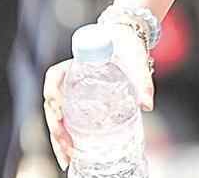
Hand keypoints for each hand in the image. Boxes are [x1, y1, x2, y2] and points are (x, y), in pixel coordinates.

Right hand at [44, 21, 152, 168]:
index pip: (55, 76)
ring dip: (59, 138)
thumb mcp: (134, 58)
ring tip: (67, 157)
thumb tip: (147, 105)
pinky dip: (68, 137)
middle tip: (66, 145)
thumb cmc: (128, 46)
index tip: (59, 107)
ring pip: (57, 117)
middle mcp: (68, 79)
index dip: (53, 92)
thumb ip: (142, 79)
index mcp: (75, 62)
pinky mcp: (79, 102)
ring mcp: (71, 92)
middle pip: (52, 104)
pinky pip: (68, 120)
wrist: (129, 41)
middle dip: (56, 127)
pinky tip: (72, 153)